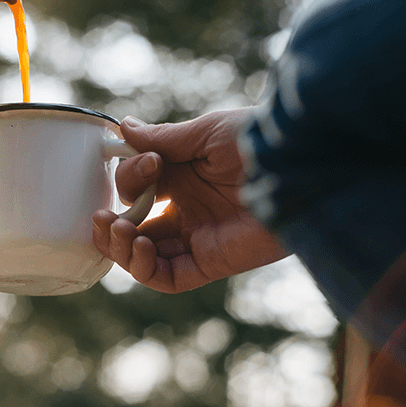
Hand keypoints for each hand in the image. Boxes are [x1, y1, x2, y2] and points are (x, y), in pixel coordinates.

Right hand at [92, 109, 287, 292]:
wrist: (300, 167)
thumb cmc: (259, 141)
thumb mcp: (205, 134)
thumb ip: (163, 138)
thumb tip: (124, 128)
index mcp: (183, 177)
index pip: (137, 187)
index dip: (129, 178)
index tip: (149, 163)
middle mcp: (187, 209)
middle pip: (134, 227)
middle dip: (111, 223)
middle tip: (105, 214)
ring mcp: (197, 237)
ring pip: (144, 258)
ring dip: (120, 248)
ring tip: (119, 230)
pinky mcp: (211, 262)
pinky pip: (168, 278)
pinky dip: (145, 269)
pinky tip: (141, 246)